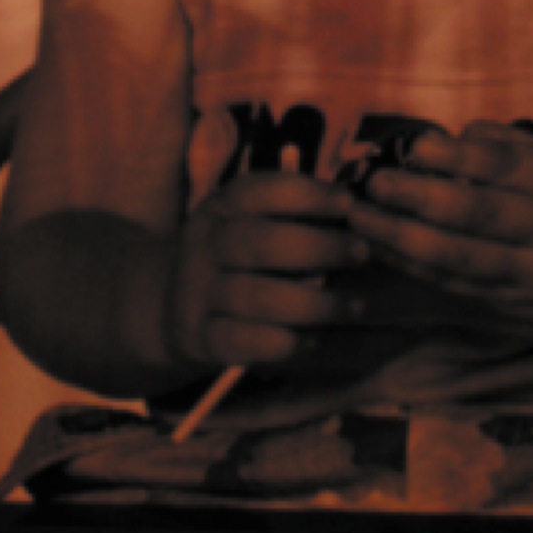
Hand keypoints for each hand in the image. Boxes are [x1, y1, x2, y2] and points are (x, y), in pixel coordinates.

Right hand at [167, 173, 369, 370]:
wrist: (171, 307)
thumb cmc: (234, 259)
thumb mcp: (249, 223)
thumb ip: (293, 216)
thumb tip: (361, 213)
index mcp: (221, 206)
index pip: (259, 190)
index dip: (306, 194)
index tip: (349, 204)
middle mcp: (204, 243)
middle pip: (260, 242)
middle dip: (319, 247)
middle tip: (361, 254)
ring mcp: (196, 292)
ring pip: (254, 296)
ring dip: (312, 302)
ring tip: (353, 306)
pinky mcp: (198, 337)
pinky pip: (240, 341)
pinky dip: (281, 342)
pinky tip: (313, 341)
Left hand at [346, 122, 532, 342]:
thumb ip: (513, 148)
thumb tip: (448, 138)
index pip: (501, 166)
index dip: (451, 155)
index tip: (410, 143)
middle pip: (474, 216)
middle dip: (415, 199)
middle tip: (372, 183)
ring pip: (458, 260)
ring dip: (401, 239)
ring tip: (361, 217)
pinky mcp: (517, 307)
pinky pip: (458, 286)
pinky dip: (416, 267)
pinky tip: (383, 248)